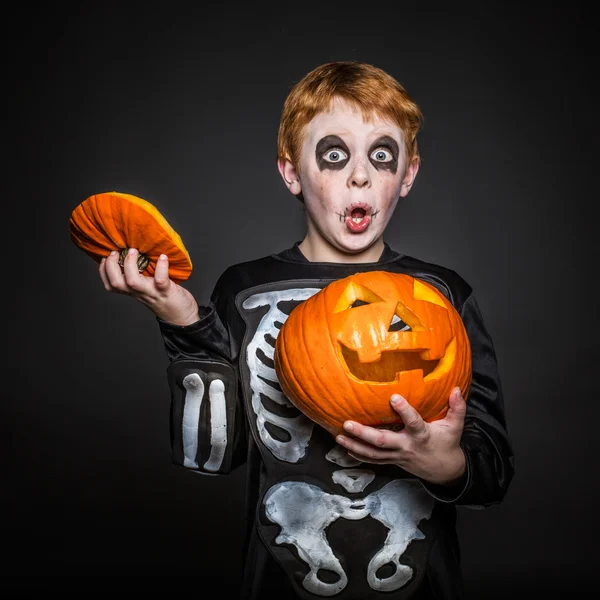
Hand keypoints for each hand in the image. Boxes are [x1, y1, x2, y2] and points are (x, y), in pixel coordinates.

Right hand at [99, 248, 199, 325]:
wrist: (182, 317)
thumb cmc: (166, 299)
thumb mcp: (148, 288)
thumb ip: (141, 276)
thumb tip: (135, 254)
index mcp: (133, 291)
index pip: (111, 284)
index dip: (103, 271)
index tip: (105, 257)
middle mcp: (139, 292)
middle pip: (116, 283)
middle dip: (111, 266)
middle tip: (116, 252)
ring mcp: (152, 292)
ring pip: (133, 282)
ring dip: (130, 264)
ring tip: (133, 250)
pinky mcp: (167, 291)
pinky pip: (161, 280)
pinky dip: (161, 268)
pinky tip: (163, 257)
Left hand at [335, 387, 466, 485]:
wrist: (444, 470)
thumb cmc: (447, 443)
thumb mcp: (455, 426)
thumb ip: (457, 407)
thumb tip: (456, 388)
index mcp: (422, 435)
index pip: (413, 423)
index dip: (404, 411)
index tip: (393, 397)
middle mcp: (406, 446)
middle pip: (383, 441)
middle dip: (364, 434)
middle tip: (347, 424)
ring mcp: (397, 456)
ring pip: (373, 453)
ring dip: (354, 445)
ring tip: (338, 436)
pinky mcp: (392, 461)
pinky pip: (373, 460)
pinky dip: (359, 454)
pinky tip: (345, 447)